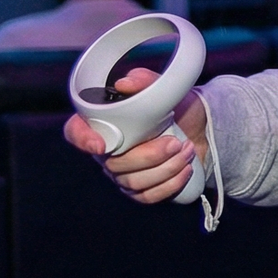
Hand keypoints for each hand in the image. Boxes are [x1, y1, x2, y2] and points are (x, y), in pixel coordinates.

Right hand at [62, 68, 212, 204]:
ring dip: (165, 168)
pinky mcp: (140, 189)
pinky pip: (146, 196)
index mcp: (104, 123)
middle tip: (175, 142)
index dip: (82, 139)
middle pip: (113, 164)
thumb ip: (144, 81)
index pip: (75, 132)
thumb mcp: (165, 89)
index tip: (101, 145)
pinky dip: (170, 184)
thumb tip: (124, 84)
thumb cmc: (177, 107)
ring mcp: (122, 173)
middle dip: (149, 156)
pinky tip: (185, 169)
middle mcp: (108, 151)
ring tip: (187, 150)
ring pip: (132, 182)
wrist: (202, 129)